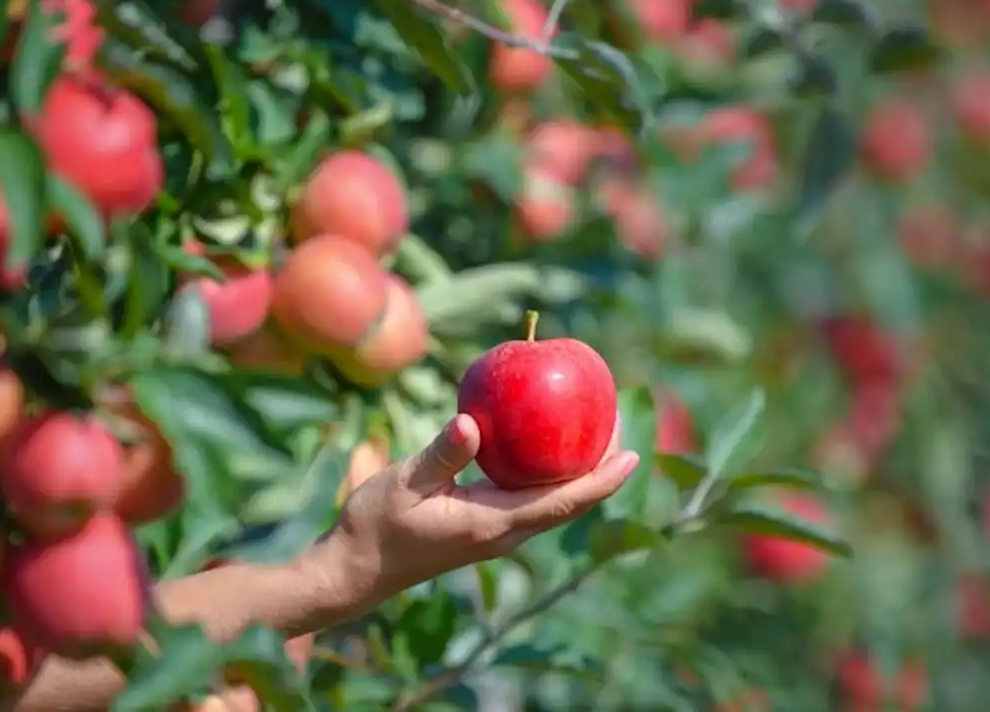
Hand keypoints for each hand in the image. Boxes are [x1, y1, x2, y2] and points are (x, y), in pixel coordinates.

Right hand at [318, 414, 639, 608]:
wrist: (356, 568)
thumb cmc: (376, 524)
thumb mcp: (405, 482)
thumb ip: (442, 454)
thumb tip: (472, 423)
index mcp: (492, 523)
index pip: (562, 502)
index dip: (602, 480)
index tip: (633, 455)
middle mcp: (503, 533)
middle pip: (569, 504)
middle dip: (601, 472)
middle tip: (622, 429)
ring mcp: (495, 534)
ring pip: (552, 505)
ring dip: (579, 476)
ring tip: (596, 435)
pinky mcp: (483, 529)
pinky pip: (529, 501)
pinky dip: (547, 477)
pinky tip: (543, 449)